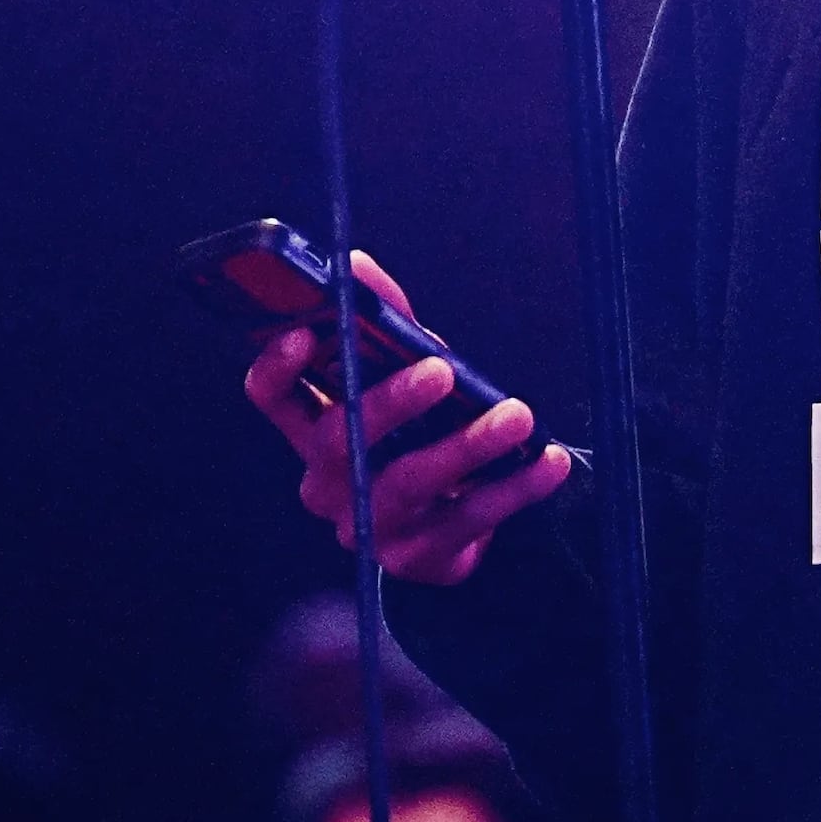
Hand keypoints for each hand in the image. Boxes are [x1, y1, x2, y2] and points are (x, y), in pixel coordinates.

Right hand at [240, 246, 574, 587]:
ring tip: (516, 417)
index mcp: (311, 429)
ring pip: (406, 484)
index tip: (306, 333)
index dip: (279, 367)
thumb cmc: (417, 436)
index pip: (272, 397)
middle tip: (440, 371)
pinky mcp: (416, 557)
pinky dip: (514, 488)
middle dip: (389, 402)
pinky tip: (548, 461)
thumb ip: (384, 321)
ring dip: (465, 446)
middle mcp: (327, 481)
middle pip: (337, 442)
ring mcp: (368, 524)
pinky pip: (466, 520)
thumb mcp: (402, 374)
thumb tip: (357, 264)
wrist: (453, 525)